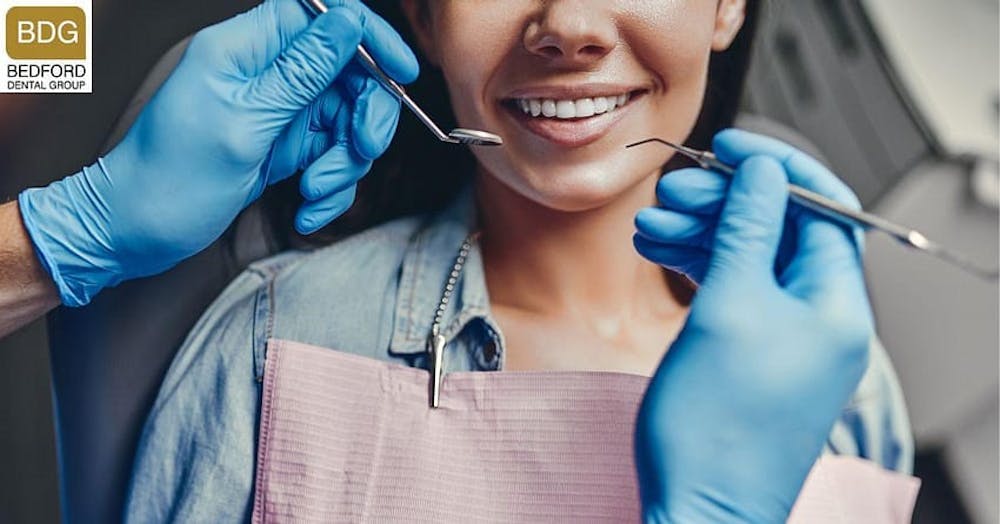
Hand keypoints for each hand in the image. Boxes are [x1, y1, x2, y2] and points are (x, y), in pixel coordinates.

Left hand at [17, 0, 417, 305]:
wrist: (136, 231)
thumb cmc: (169, 178)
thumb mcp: (243, 122)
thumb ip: (301, 71)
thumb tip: (349, 22)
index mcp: (246, 49)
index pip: (324, 15)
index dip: (368, 37)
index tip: (400, 73)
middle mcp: (266, 74)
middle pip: (348, 74)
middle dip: (364, 117)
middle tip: (361, 150)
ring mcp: (278, 111)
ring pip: (345, 122)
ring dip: (343, 164)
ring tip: (314, 191)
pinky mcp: (284, 146)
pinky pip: (330, 157)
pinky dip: (329, 188)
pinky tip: (306, 209)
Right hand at [632, 129, 873, 521]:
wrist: (697, 508)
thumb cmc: (716, 430)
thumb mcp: (729, 308)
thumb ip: (747, 231)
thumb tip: (762, 173)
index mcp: (835, 305)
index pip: (822, 207)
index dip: (776, 167)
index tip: (729, 146)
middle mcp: (819, 318)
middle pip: (779, 229)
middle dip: (725, 202)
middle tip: (673, 191)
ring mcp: (786, 337)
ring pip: (748, 257)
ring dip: (701, 233)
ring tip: (649, 226)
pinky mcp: (753, 352)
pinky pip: (733, 290)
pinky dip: (697, 266)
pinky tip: (659, 253)